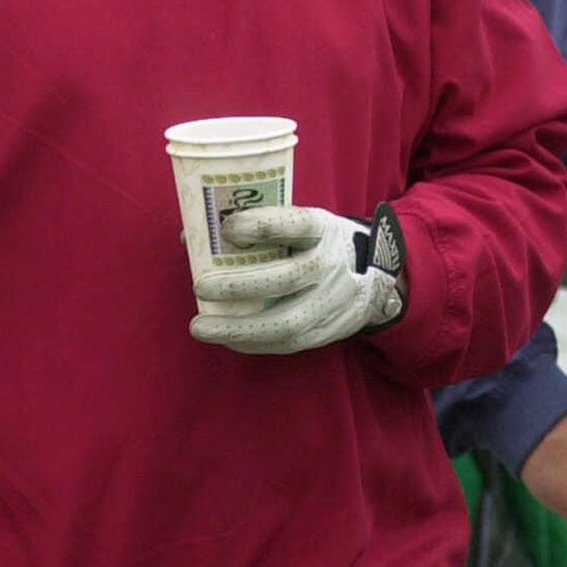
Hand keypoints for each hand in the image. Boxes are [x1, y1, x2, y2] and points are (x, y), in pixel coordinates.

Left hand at [189, 205, 405, 354]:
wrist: (375, 278)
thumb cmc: (319, 245)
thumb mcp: (302, 224)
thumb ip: (257, 228)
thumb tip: (191, 236)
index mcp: (322, 229)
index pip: (294, 223)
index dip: (259, 225)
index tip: (226, 228)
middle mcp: (331, 265)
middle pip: (287, 277)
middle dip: (240, 284)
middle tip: (199, 285)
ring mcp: (332, 302)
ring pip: (287, 321)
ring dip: (239, 327)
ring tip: (200, 327)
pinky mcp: (327, 331)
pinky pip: (287, 343)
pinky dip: (252, 343)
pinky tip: (226, 339)